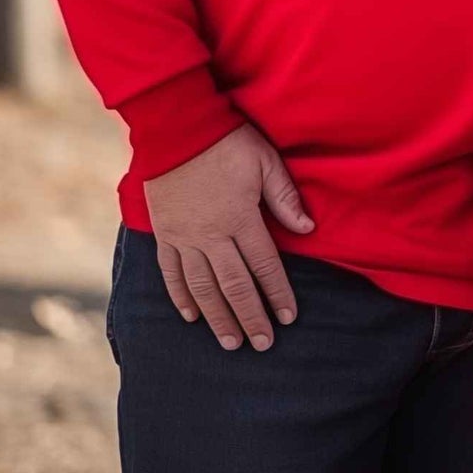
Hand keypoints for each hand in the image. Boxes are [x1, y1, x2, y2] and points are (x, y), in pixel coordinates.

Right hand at [143, 124, 313, 350]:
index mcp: (240, 218)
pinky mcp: (164, 233)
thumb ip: (284, 197)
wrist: (178, 128)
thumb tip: (308, 228)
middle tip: (262, 344)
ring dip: (217, 317)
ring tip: (230, 342)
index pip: (264, 265)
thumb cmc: (228, 142)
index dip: (278, 293)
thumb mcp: (266, 161)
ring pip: (202, 287)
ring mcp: (184, 237)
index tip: (289, 316)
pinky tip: (191, 316)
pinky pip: (171, 273)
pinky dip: (181, 297)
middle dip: (250, 317)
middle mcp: (211, 235)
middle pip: (233, 285)